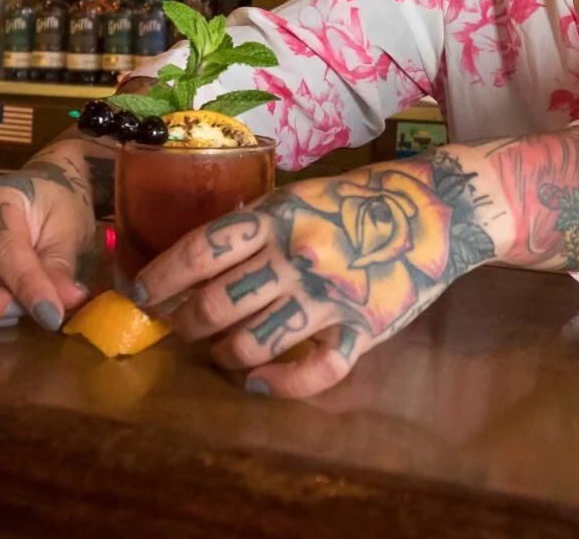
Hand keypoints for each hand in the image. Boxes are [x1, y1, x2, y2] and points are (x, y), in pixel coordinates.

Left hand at [136, 155, 495, 397]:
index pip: (200, 251)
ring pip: (253, 344)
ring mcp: (329, 297)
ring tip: (220, 352)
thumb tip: (202, 255)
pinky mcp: (363, 331)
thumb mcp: (302, 194)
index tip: (139, 292)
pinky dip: (277, 385)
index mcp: (278, 216)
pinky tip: (259, 381)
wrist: (439, 210)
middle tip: (181, 325)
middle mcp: (297, 257)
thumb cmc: (363, 198)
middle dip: (186, 322)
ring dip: (224, 355)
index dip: (161, 276)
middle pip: (217, 304)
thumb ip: (258, 223)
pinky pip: (312, 373)